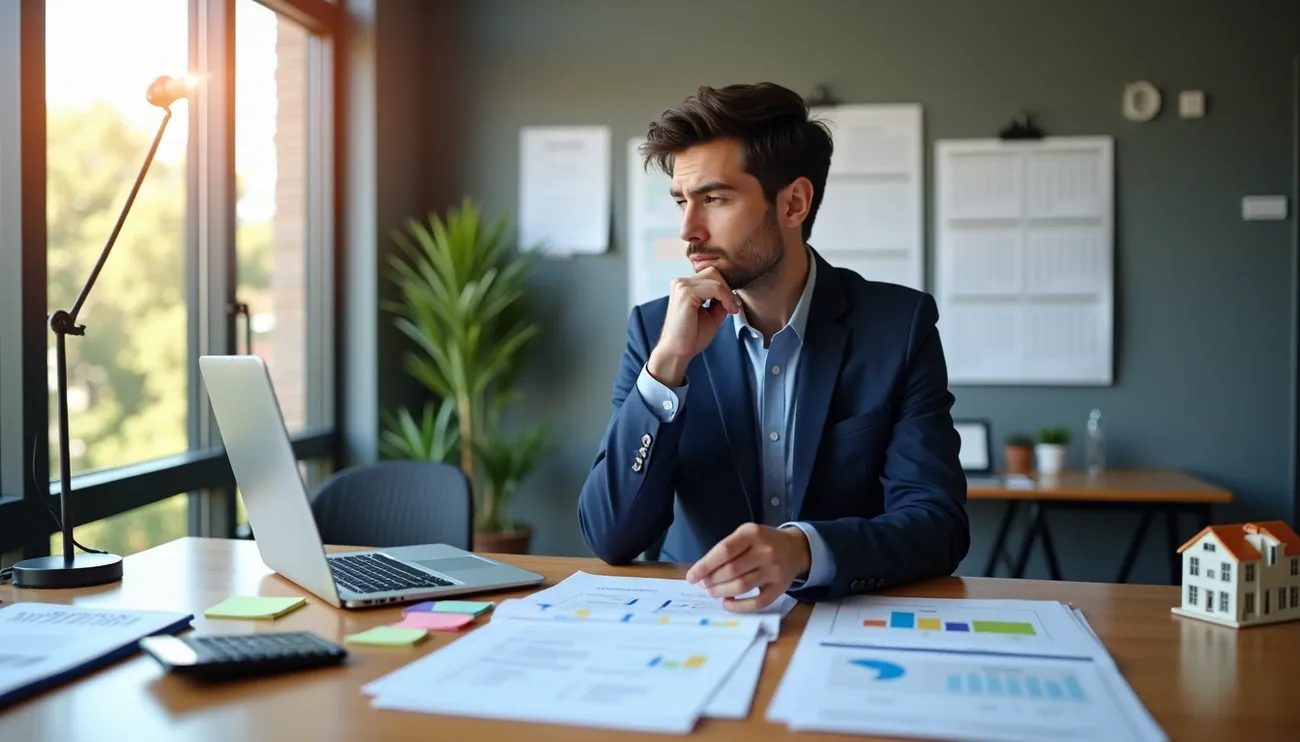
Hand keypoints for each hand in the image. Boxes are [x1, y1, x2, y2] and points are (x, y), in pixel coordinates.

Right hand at [647, 267, 739, 385]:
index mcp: (684, 286)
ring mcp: (682, 286)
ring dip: (728, 294)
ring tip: (731, 310)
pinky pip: (714, 288)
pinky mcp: (686, 293)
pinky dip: (725, 298)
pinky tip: (728, 310)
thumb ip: (720, 302)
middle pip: (713, 272)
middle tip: (733, 307)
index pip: (711, 275)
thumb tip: (733, 293)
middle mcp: (680, 282)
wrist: (677, 351)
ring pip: (715, 279)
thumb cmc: (691, 336)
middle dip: (727, 288)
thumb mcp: (711, 315)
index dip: (725, 288)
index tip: (733, 306)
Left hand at [685, 523, 810, 611]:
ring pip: (742, 586)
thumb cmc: (763, 541)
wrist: (795, 548)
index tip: (692, 576)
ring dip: (722, 592)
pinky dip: (739, 606)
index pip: (724, 551)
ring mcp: (774, 570)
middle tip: (704, 584)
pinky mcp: (780, 588)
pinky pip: (758, 602)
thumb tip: (703, 572)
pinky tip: (728, 603)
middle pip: (731, 570)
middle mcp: (765, 551)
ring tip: (712, 592)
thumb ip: (727, 549)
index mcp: (752, 533)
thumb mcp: (746, 534)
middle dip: (712, 580)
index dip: (705, 565)